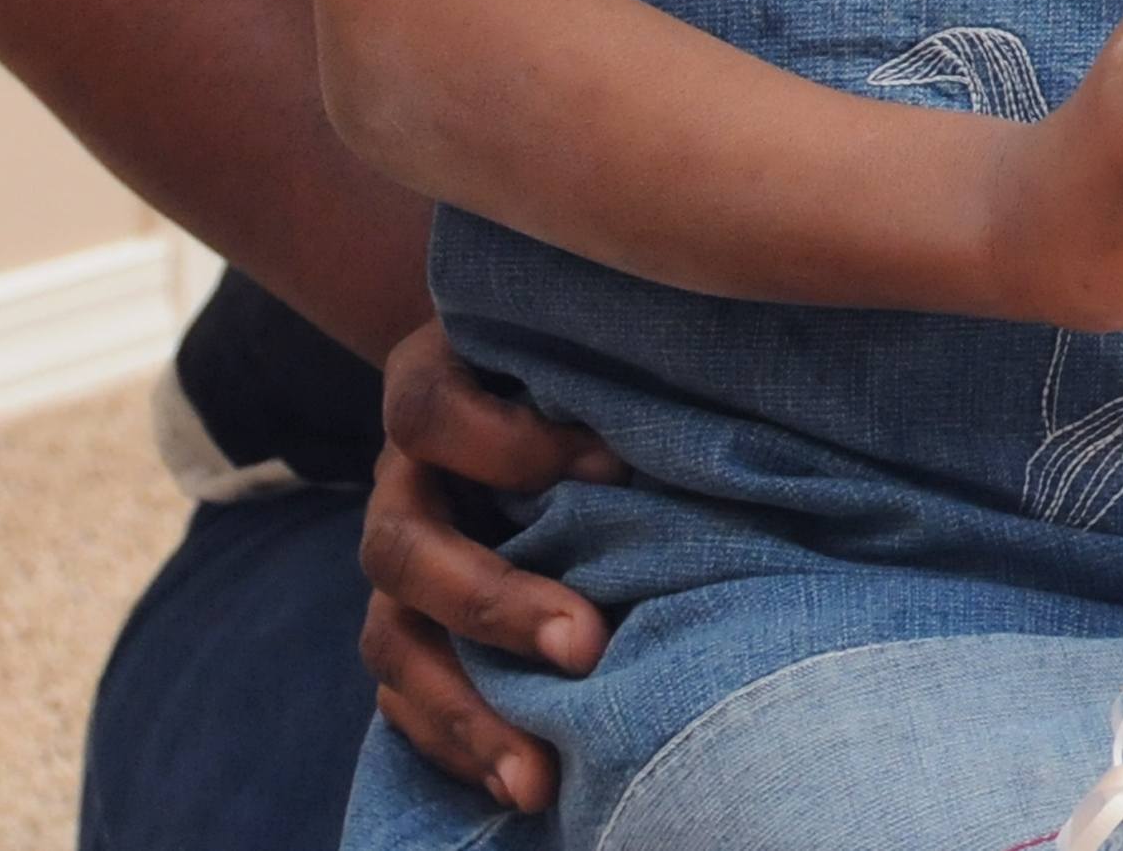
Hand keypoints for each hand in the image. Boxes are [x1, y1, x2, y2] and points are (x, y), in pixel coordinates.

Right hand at [356, 320, 621, 813]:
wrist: (536, 377)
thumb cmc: (592, 357)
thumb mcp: (600, 337)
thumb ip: (625, 364)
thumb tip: (728, 396)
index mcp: (434, 389)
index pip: (428, 410)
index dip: (507, 443)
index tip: (614, 466)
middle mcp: (403, 480)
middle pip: (400, 548)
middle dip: (492, 603)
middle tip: (586, 645)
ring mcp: (402, 558)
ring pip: (394, 641)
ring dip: (467, 711)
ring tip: (538, 775)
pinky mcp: (412, 625)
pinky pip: (405, 698)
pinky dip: (459, 742)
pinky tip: (522, 784)